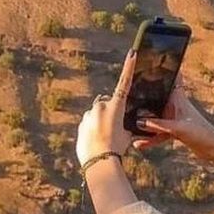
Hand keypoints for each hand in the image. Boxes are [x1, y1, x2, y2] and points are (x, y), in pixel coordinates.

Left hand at [76, 50, 135, 164]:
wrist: (99, 161)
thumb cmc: (117, 148)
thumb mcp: (127, 136)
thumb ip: (125, 126)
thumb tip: (127, 127)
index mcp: (115, 106)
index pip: (124, 83)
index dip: (129, 68)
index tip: (132, 53)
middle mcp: (101, 106)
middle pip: (107, 103)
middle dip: (109, 111)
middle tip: (114, 129)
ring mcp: (89, 114)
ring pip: (97, 114)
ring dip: (100, 122)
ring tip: (105, 139)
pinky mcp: (81, 123)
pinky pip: (89, 123)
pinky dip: (92, 130)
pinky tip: (97, 142)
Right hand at [134, 76, 213, 167]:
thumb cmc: (201, 134)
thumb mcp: (178, 128)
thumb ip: (158, 125)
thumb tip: (139, 122)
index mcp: (178, 99)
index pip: (172, 78)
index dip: (165, 68)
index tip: (152, 59)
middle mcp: (175, 106)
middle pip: (157, 98)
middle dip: (143, 97)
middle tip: (127, 94)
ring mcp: (174, 119)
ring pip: (155, 118)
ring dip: (144, 123)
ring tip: (129, 126)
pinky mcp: (174, 132)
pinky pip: (157, 133)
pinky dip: (149, 139)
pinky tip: (139, 144)